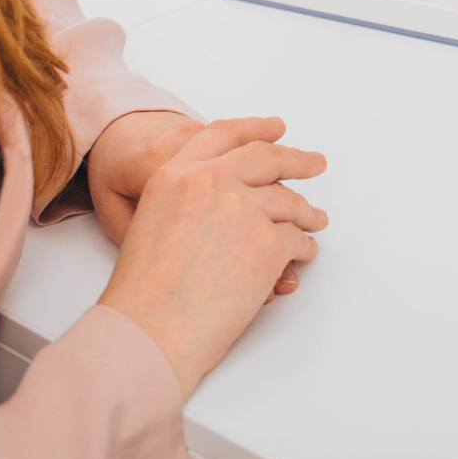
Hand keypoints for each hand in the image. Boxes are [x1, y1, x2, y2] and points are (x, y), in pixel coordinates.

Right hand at [97, 117, 328, 396]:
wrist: (148, 330)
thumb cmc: (143, 292)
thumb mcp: (151, 222)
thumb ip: (188, 199)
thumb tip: (229, 199)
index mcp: (175, 174)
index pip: (223, 136)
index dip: (254, 129)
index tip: (275, 128)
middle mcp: (210, 181)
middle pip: (267, 158)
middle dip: (297, 160)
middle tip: (314, 163)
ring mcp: (243, 209)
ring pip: (288, 201)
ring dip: (306, 212)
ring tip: (314, 220)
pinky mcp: (268, 242)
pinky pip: (297, 239)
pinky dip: (304, 248)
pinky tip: (304, 252)